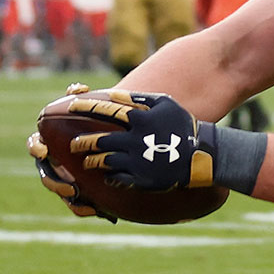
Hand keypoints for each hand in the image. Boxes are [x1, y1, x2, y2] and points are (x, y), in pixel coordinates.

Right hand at [29, 84, 112, 220]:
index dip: (36, 148)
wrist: (109, 135)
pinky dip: (81, 208)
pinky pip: (75, 204)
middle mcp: (52, 161)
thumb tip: (78, 87)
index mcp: (49, 142)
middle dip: (51, 178)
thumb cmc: (94, 119)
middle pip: (44, 172)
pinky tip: (93, 211)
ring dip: (64, 193)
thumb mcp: (88, 107)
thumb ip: (80, 97)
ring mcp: (63, 177)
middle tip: (65, 181)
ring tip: (76, 193)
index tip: (43, 151)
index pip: (35, 145)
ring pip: (58, 189)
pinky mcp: (77, 191)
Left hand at [68, 91, 214, 191]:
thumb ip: (138, 98)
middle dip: (83, 143)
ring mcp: (138, 161)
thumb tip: (113, 94)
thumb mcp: (165, 104)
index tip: (70, 105)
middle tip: (75, 144)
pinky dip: (109, 176)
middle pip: (100, 140)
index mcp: (141, 120)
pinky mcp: (142, 179)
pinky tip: (107, 175)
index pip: (106, 110)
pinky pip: (117, 179)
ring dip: (92, 161)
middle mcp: (136, 141)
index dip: (85, 106)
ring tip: (87, 160)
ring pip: (104, 161)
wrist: (203, 155)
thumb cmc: (182, 126)